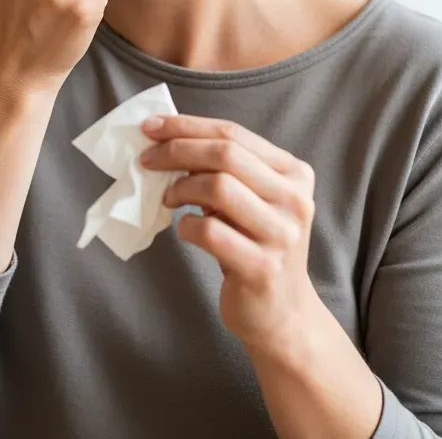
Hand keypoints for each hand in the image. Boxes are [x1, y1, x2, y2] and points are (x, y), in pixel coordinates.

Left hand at [138, 115, 323, 356]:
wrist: (283, 314)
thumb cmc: (257, 247)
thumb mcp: (252, 201)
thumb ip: (226, 171)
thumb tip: (167, 140)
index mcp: (295, 173)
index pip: (234, 134)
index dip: (188, 126)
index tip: (151, 127)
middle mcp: (295, 200)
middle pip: (226, 155)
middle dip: (177, 151)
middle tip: (147, 160)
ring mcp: (282, 235)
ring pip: (219, 187)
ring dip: (181, 188)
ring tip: (168, 199)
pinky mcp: (262, 267)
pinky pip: (210, 232)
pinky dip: (187, 227)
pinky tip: (186, 231)